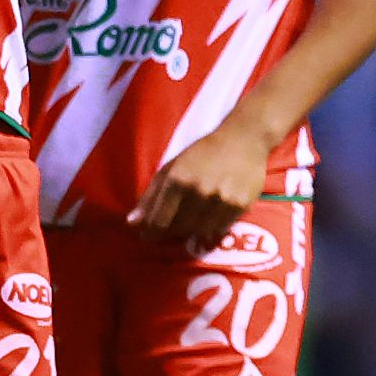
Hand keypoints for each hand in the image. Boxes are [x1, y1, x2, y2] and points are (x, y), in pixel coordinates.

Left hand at [131, 115, 273, 251]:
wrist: (243, 139)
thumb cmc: (203, 152)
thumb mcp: (172, 167)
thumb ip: (151, 196)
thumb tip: (132, 223)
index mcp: (177, 180)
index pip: (159, 220)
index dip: (151, 232)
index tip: (148, 236)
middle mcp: (199, 191)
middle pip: (178, 228)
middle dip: (171, 230)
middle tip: (171, 225)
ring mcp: (221, 199)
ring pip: (199, 231)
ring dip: (192, 229)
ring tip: (192, 218)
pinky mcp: (240, 205)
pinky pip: (219, 228)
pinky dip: (211, 226)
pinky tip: (210, 215)